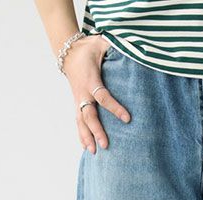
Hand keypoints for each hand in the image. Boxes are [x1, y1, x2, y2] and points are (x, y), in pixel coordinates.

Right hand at [62, 34, 130, 152]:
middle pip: (89, 115)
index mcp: (90, 79)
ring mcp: (78, 100)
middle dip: (96, 131)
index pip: (103, 97)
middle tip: (105, 145)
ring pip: (80, 121)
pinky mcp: (77, 104)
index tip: (127, 119)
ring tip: (94, 152)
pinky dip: (81, 135)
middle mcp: (82, 93)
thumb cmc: (89, 48)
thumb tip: (135, 50)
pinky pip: (78, 122)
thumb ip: (116, 48)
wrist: (68, 52)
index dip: (114, 108)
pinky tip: (86, 148)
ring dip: (86, 137)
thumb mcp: (102, 44)